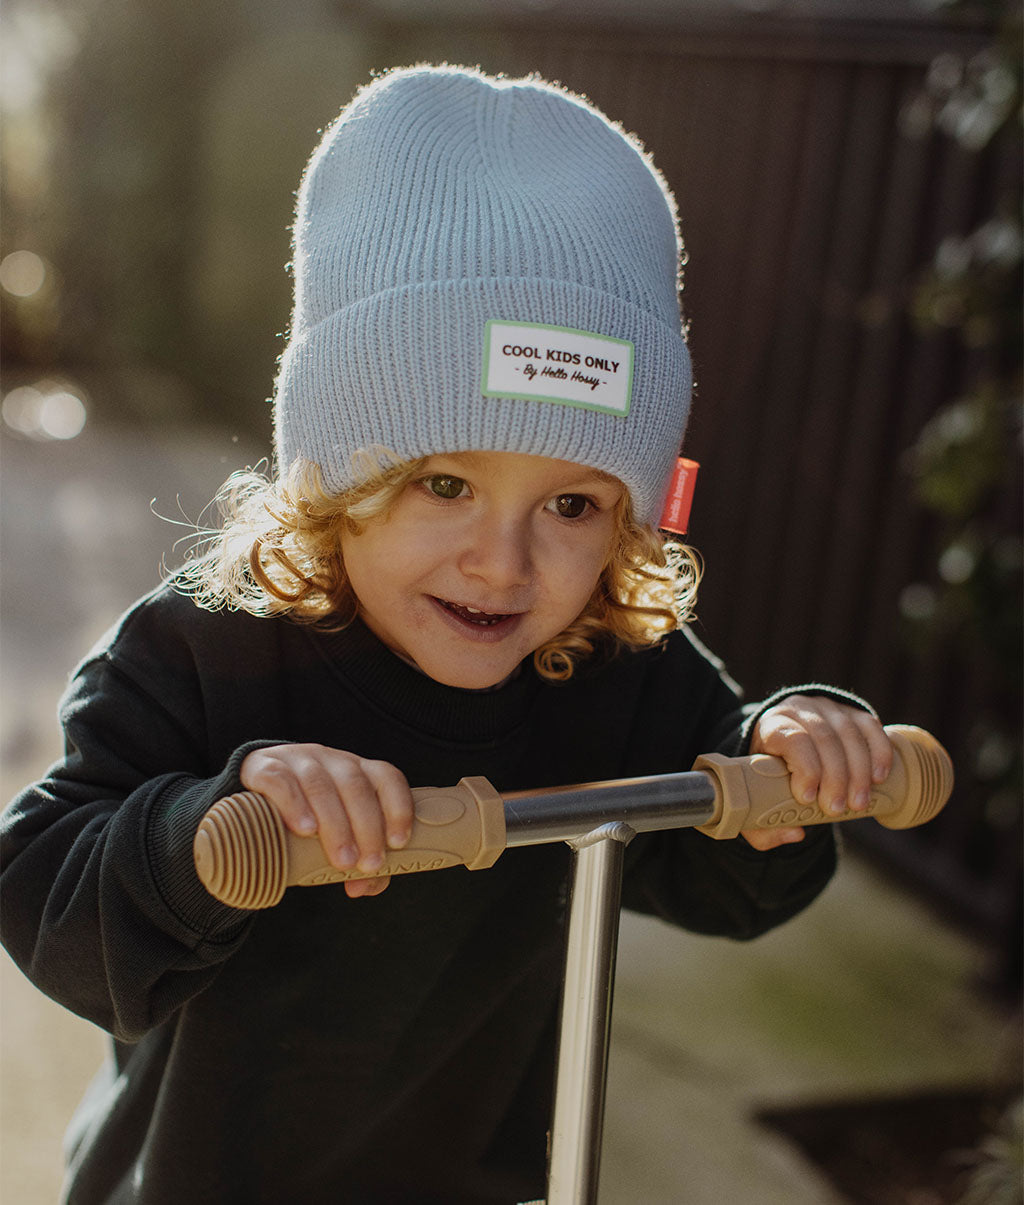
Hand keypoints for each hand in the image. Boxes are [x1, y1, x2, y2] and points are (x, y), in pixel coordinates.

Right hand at [240, 744, 413, 897]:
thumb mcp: (334, 834)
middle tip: (366, 864)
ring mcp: (298, 759)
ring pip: (320, 784)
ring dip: (335, 823)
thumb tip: (361, 887)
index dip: (398, 807)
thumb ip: (356, 861)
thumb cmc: (307, 816)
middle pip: (355, 785)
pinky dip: (295, 805)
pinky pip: (281, 780)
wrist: (254, 793)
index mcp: (356, 771)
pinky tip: (304, 830)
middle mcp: (331, 760)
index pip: (387, 777)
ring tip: (340, 858)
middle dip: (366, 826)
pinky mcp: (264, 767)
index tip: (398, 843)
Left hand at [742, 696, 892, 850]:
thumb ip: (763, 826)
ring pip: (849, 733)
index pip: (793, 739)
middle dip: (835, 777)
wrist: (784, 742)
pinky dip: (879, 752)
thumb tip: (796, 833)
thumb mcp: (755, 798)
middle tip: (837, 810)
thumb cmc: (768, 776)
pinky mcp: (852, 712)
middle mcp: (800, 709)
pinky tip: (879, 777)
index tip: (807, 798)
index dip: (805, 768)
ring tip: (859, 803)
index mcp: (772, 725)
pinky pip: (870, 727)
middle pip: (824, 738)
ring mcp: (828, 708)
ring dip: (858, 771)